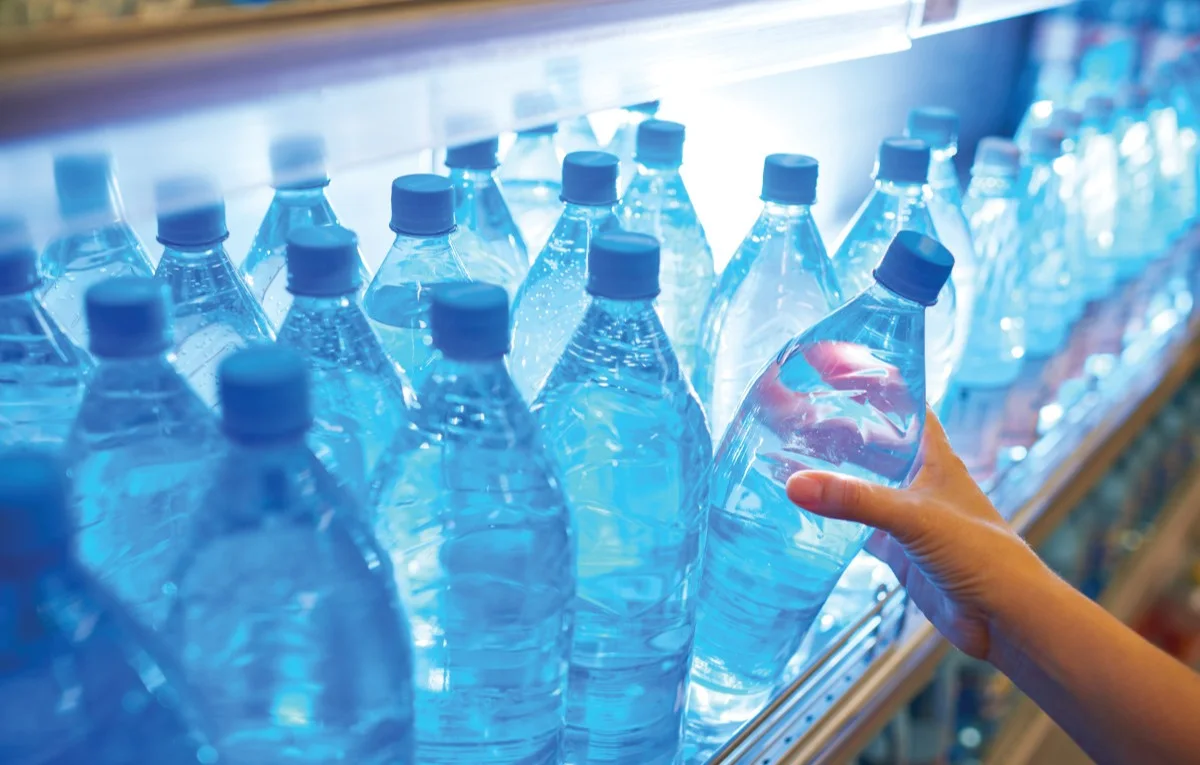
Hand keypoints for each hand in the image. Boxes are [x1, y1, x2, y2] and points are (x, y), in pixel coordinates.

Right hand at [784, 408, 1045, 661]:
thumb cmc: (981, 555)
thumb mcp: (915, 518)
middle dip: (838, 429)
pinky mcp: (897, 549)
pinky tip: (805, 513)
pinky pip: (856, 526)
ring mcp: (907, 515)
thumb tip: (796, 483)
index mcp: (934, 457)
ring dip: (832, 473)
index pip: (903, 405)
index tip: (835, 366)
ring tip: (787, 456)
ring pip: (862, 484)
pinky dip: (832, 519)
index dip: (874, 383)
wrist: (1005, 617)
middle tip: (793, 415)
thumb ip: (856, 500)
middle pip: (874, 443)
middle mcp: (919, 480)